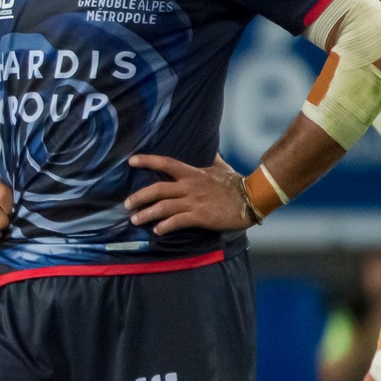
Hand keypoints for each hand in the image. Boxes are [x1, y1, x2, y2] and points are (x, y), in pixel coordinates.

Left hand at [125, 154, 248, 233]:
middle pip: (157, 189)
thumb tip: (210, 150)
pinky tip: (157, 230)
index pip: (166, 163)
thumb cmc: (237, 183)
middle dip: (139, 197)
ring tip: (135, 220)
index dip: (148, 161)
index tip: (131, 161)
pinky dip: (164, 226)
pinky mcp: (201, 216)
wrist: (254, 198)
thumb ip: (211, 159)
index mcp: (193, 173)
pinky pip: (177, 221)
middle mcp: (190, 186)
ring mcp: (195, 202)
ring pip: (163, 207)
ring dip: (146, 214)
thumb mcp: (222, 168)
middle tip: (126, 204)